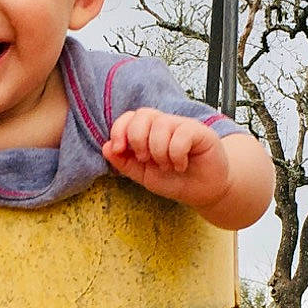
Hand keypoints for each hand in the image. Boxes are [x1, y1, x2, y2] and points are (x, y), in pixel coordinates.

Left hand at [103, 108, 221, 201]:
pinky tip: (181, 165)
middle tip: (147, 160)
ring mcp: (182, 126)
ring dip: (159, 152)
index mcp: (148, 132)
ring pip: (161, 124)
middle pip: (143, 114)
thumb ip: (124, 162)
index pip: (129, 118)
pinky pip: (181, 134)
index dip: (119, 130)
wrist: (202, 192)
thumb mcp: (143, 175)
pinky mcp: (200, 131)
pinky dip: (177, 155)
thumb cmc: (175, 181)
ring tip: (168, 166)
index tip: (118, 149)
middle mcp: (164, 125)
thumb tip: (105, 147)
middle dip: (138, 139)